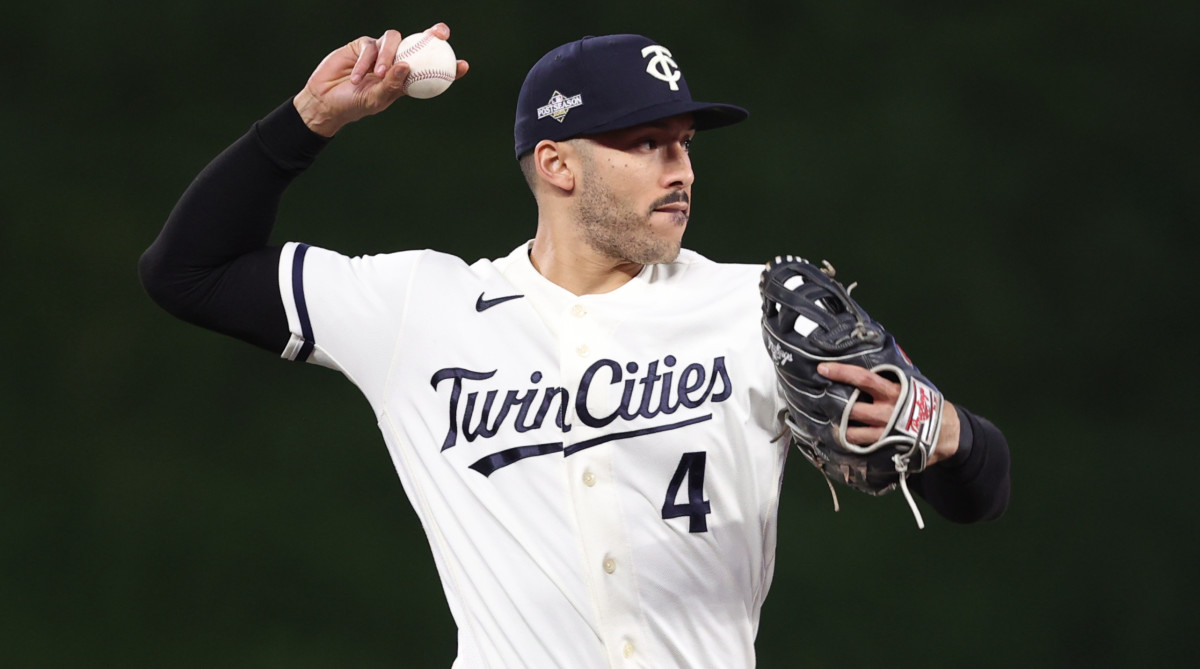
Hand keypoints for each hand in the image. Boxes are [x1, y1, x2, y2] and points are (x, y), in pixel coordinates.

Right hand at [292, 23, 469, 136]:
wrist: (326, 100)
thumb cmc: (354, 105)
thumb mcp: (376, 100)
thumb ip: (392, 85)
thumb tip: (408, 66)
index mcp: (406, 78)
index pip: (431, 69)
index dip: (449, 66)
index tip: (463, 65)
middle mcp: (397, 62)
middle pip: (419, 42)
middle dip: (433, 35)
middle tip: (440, 35)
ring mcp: (380, 51)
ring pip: (393, 40)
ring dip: (388, 56)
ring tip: (377, 75)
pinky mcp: (363, 45)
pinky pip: (370, 46)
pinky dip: (364, 62)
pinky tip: (356, 77)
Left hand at [817, 362, 959, 464]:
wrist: (948, 433)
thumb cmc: (926, 404)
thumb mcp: (911, 386)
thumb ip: (889, 378)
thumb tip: (866, 367)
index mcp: (893, 393)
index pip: (863, 378)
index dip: (841, 372)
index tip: (822, 368)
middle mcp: (887, 413)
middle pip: (851, 408)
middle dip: (832, 404)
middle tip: (816, 399)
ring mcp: (885, 434)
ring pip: (852, 432)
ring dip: (836, 427)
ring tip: (823, 421)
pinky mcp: (885, 450)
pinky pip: (861, 448)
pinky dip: (848, 444)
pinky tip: (836, 440)